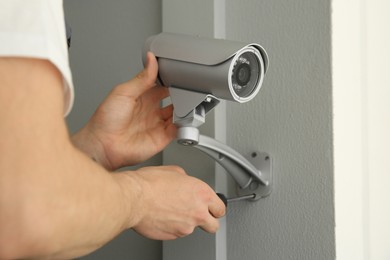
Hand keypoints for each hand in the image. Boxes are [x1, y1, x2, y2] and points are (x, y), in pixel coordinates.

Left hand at [72, 52, 176, 169]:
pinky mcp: (162, 138)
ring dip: (184, 109)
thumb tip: (151, 59)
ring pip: (178, 114)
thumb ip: (142, 77)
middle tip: (186, 90)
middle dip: (181, 94)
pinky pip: (179, 130)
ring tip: (187, 103)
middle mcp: (151, 110)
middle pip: (173, 99)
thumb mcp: (123, 92)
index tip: (179, 74)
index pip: (162, 84)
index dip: (170, 79)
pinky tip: (184, 119)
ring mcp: (157, 124)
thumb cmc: (106, 120)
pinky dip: (184, 124)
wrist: (103, 145)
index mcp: (141, 96)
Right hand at [123, 166, 225, 239]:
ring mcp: (185, 227)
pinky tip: (162, 216)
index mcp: (202, 194)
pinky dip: (171, 226)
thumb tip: (185, 182)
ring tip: (171, 210)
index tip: (212, 207)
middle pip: (214, 225)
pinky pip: (176, 233)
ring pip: (192, 229)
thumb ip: (187, 180)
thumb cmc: (150, 184)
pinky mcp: (172, 236)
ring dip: (185, 222)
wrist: (134, 199)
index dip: (216, 207)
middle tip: (199, 214)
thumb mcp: (174, 171)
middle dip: (208, 221)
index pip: (220, 208)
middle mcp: (197, 212)